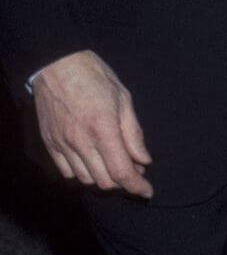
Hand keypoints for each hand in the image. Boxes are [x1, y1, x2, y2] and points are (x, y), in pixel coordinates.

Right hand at [32, 50, 152, 197]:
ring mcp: (63, 145)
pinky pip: (67, 172)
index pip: (121, 171)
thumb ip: (133, 132)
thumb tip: (144, 160)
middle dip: (123, 182)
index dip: (137, 186)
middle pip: (105, 181)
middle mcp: (81, 142)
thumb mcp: (123, 97)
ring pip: (86, 180)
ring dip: (104, 178)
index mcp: (103, 128)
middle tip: (134, 169)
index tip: (147, 191)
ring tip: (114, 163)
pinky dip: (83, 173)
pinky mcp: (50, 144)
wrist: (57, 64)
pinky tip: (92, 160)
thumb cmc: (95, 75)